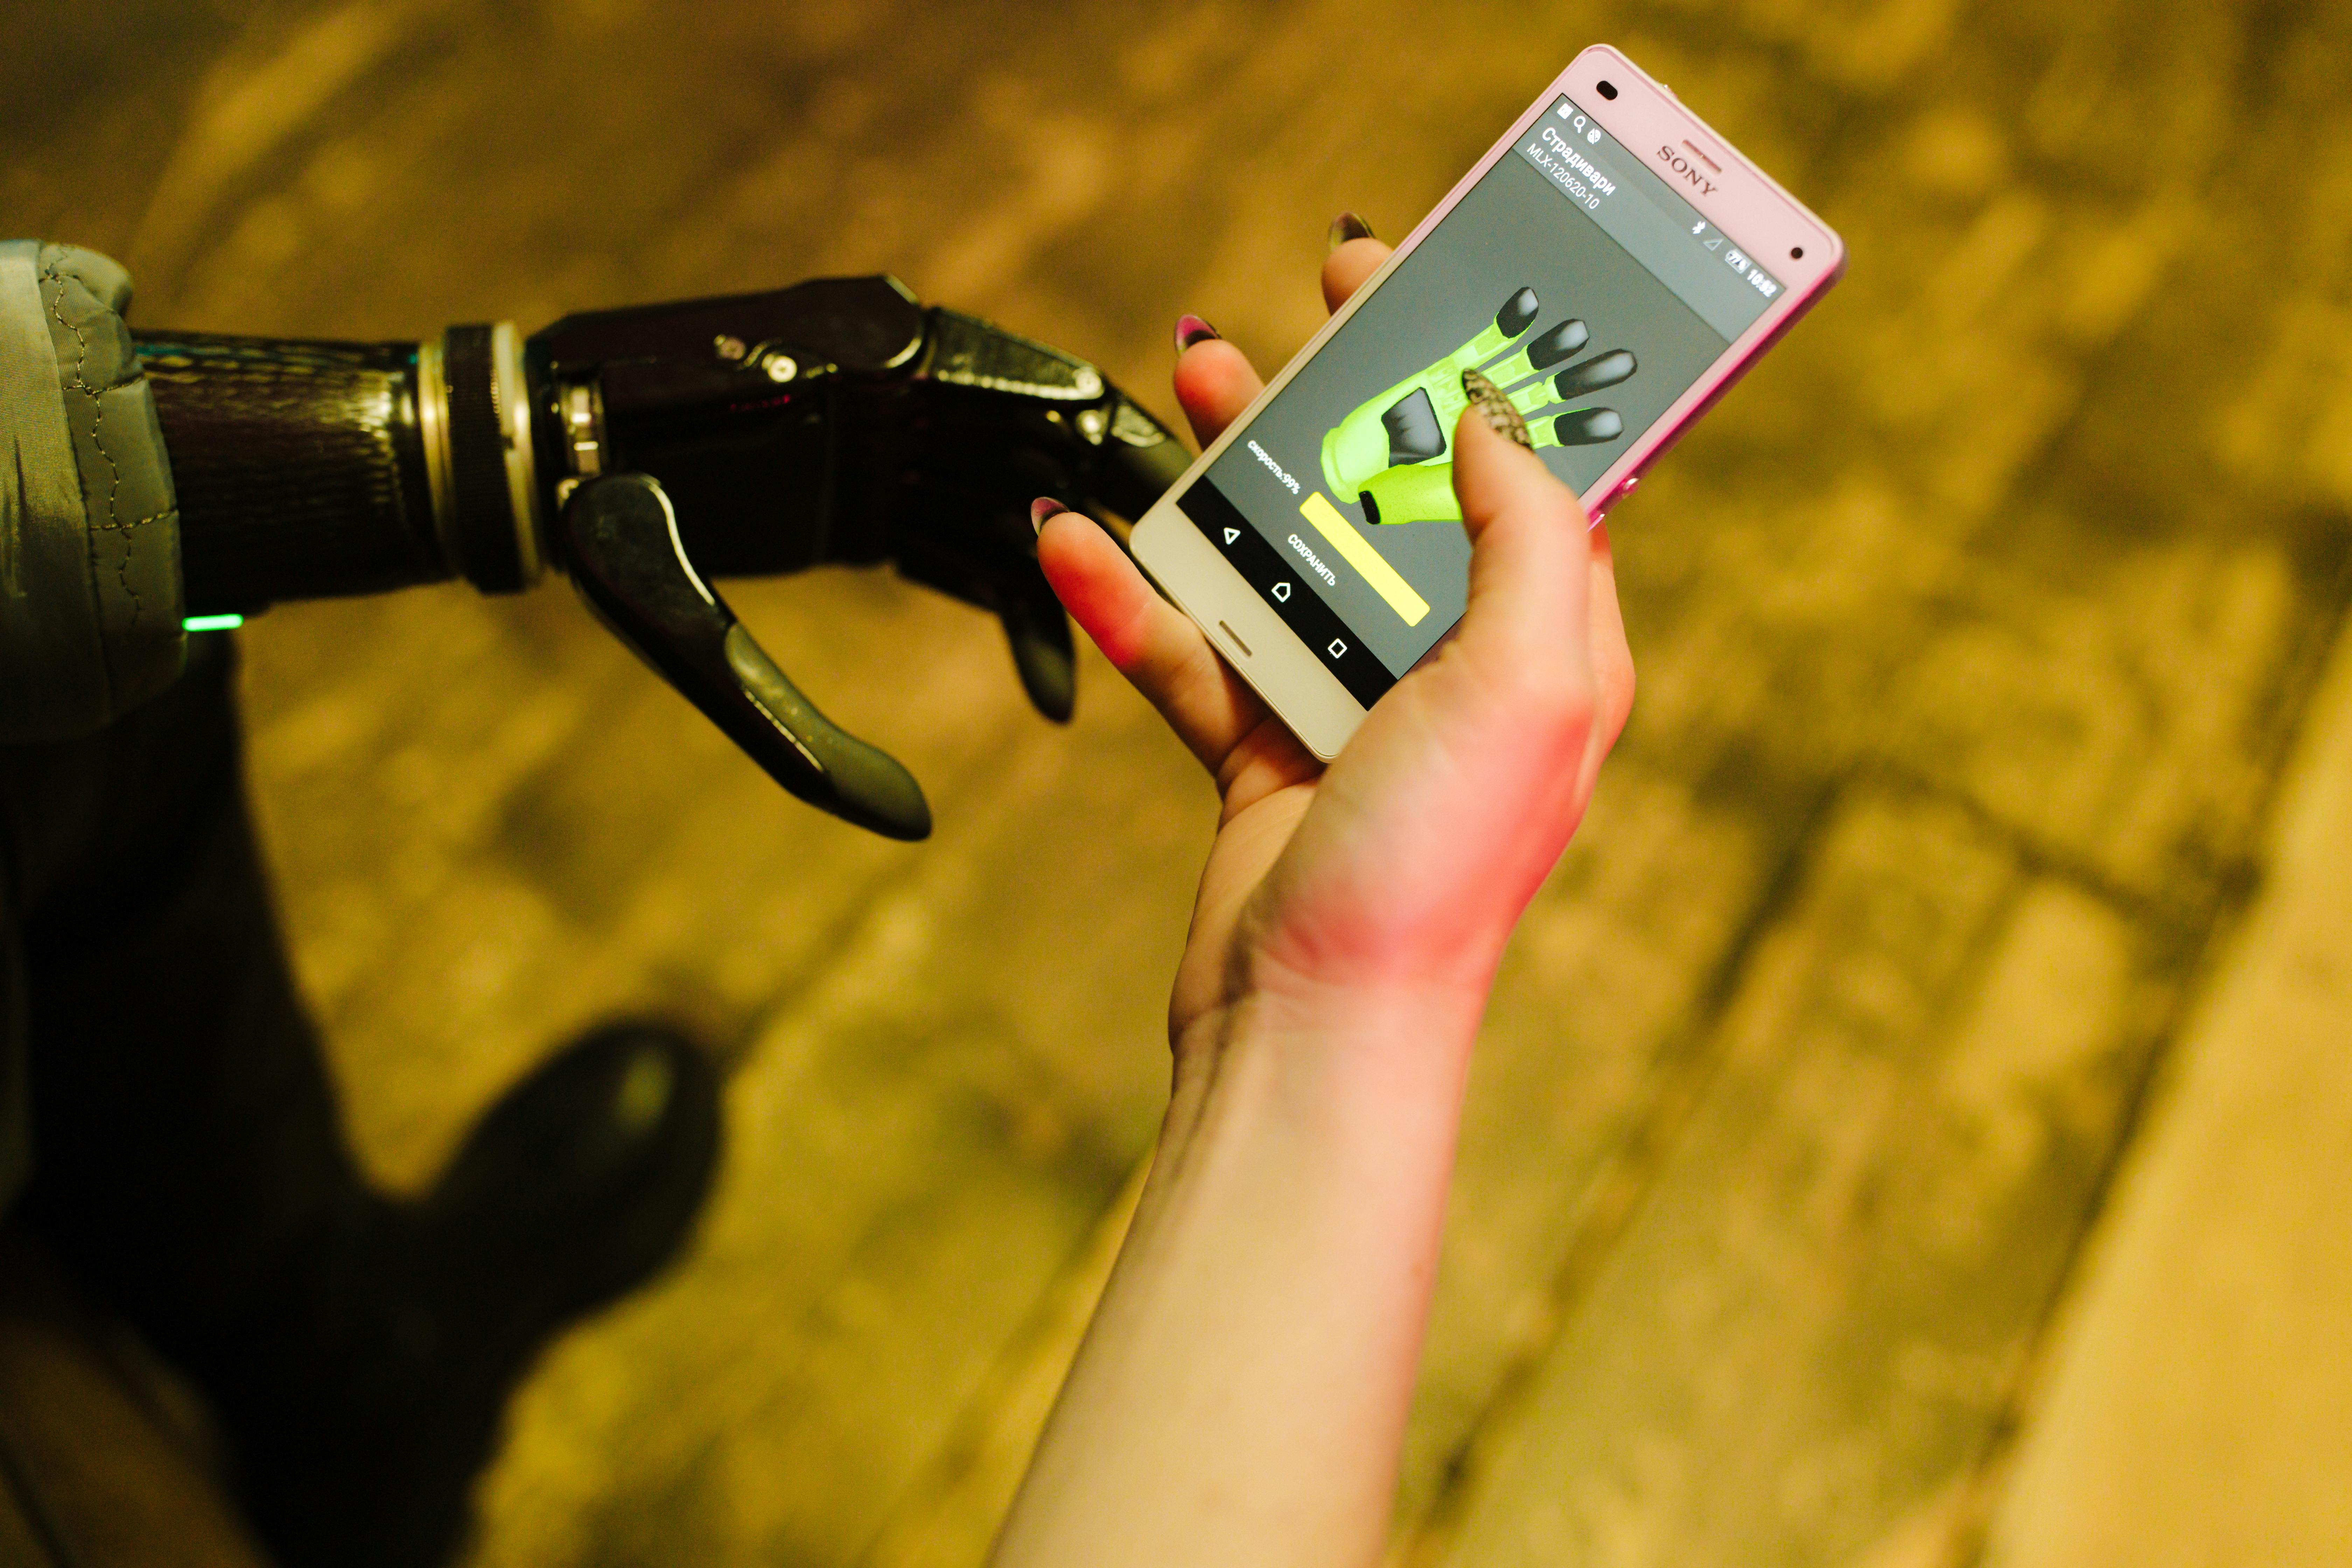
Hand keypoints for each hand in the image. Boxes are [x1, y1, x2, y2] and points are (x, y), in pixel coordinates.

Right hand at [1035, 236, 1635, 1062]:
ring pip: (1289, 558)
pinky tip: (1081, 543)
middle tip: (1295, 314)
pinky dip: (1139, 597)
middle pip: (1396, 498)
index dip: (1480, 375)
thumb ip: (1529, 538)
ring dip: (1233, 477)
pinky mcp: (1265, 752)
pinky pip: (1197, 650)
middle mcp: (1460, 671)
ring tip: (1183, 387)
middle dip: (1344, 402)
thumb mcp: (1526, 686)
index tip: (1425, 293)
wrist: (1316, 1028)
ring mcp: (1358, 709)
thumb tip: (1493, 422)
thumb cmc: (1435, 873)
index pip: (1528, 475)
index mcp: (1551, 649)